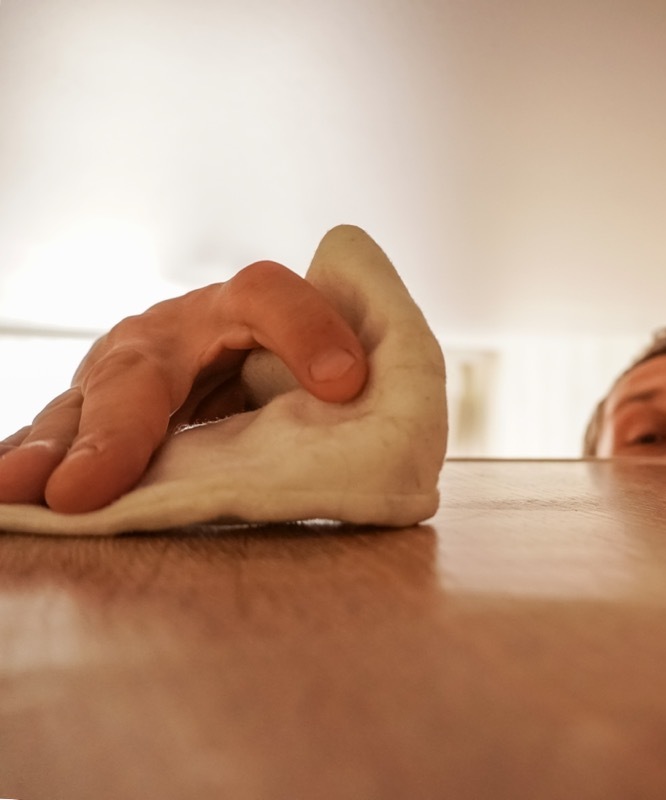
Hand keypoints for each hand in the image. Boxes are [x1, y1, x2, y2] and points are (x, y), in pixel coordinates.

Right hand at [0, 261, 367, 513]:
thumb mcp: (344, 358)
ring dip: (48, 450)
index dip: (306, 330)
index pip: (268, 296)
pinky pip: (52, 436)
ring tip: (19, 489)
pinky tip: (4, 491)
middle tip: (90, 483)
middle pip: (140, 365)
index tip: (343, 382)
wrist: (253, 364)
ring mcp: (123, 371)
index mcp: (244, 304)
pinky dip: (28, 460)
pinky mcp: (93, 412)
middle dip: (117, 428)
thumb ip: (355, 362)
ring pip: (79, 405)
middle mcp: (173, 331)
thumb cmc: (310, 367)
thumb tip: (357, 389)